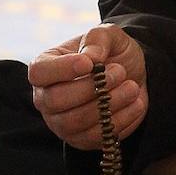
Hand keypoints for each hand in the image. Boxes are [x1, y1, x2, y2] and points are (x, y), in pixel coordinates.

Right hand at [28, 24, 146, 150]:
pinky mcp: (82, 139)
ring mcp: (61, 122)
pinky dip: (121, 119)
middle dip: (91, 87)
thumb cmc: (112, 53)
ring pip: (77, 121)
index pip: (39, 72)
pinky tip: (136, 102)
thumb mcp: (109, 35)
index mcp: (46, 66)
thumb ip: (98, 38)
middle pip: (55, 100)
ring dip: (110, 103)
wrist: (132, 76)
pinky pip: (96, 137)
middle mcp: (46, 97)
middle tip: (119, 72)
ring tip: (132, 87)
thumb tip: (91, 56)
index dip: (62, 69)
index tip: (89, 64)